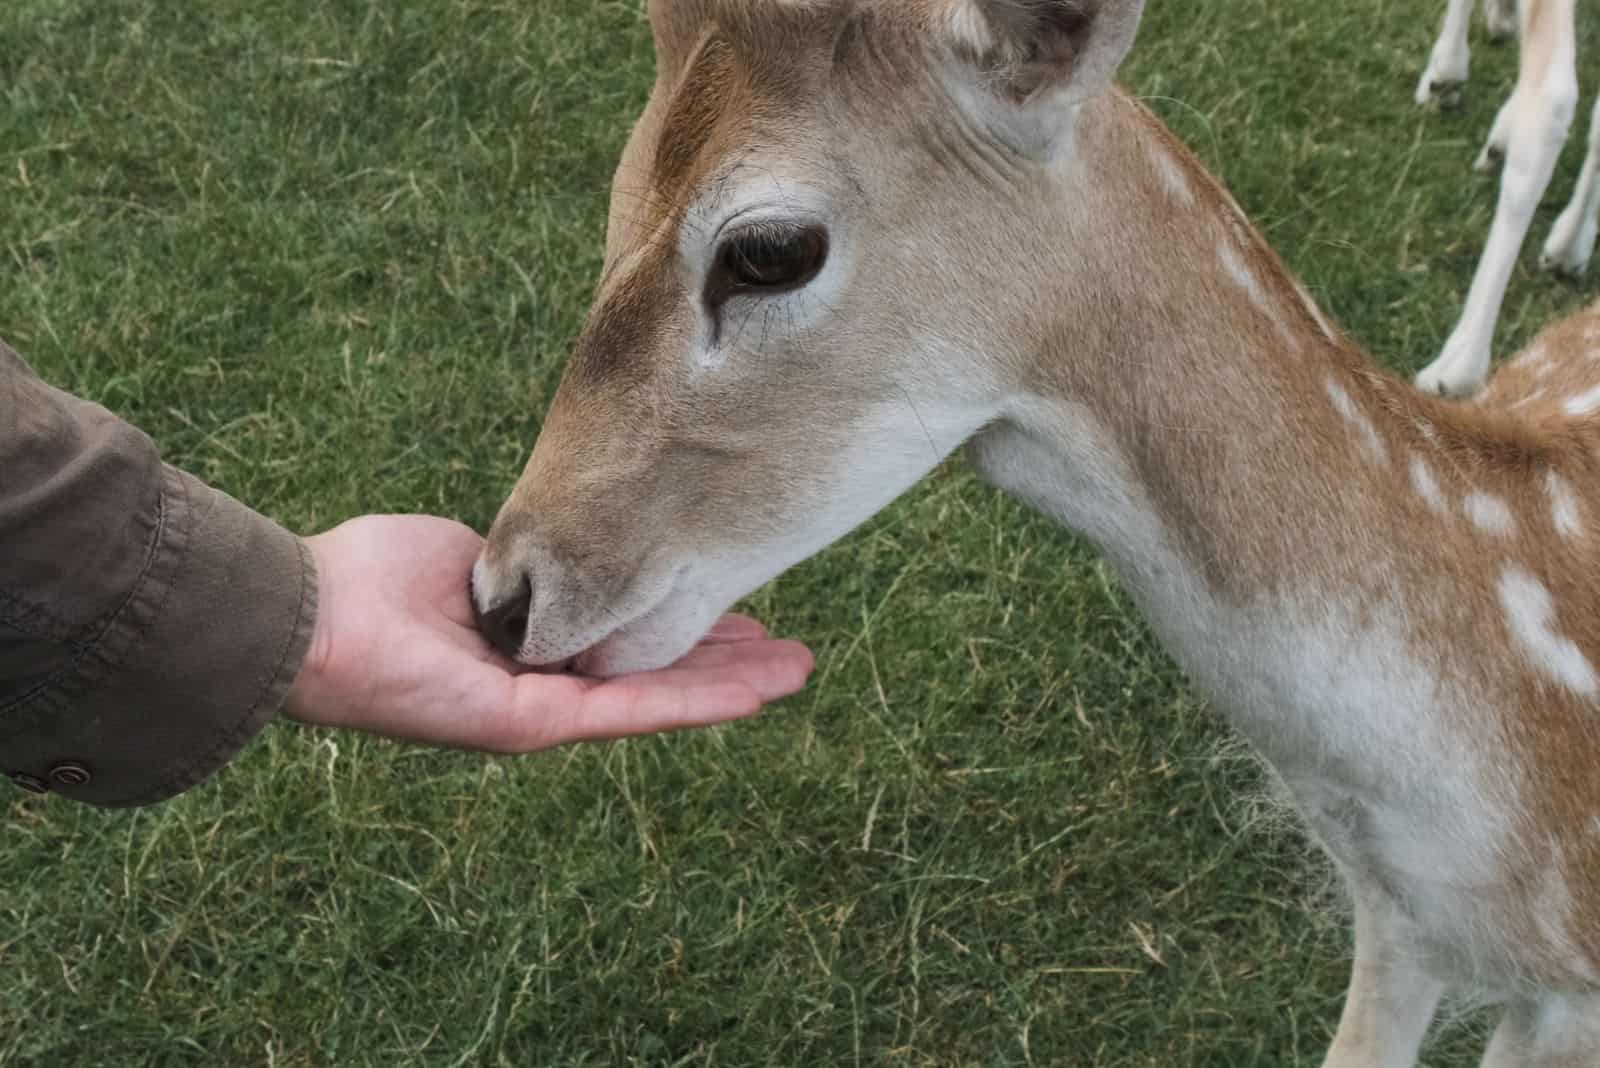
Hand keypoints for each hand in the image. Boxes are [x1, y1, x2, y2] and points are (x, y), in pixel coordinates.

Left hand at [284, 515, 813, 750]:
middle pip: (655, 674)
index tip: (741, 612)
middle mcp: (543, 686)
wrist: (312, 612)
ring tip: (796, 673)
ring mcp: (540, 711)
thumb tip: (578, 539)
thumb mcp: (475, 551)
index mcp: (529, 647)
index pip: (626, 640)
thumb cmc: (372, 577)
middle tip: (794, 655)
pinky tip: (748, 692)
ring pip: (655, 697)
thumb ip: (532, 558)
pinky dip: (691, 699)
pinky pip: (626, 709)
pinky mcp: (530, 724)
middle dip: (725, 663)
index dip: (686, 629)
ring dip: (728, 686)